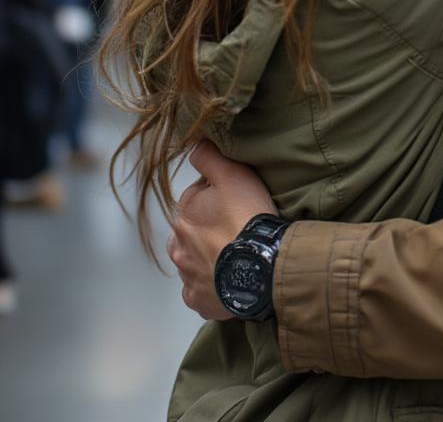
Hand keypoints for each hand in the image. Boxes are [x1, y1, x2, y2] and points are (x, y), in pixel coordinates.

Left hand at [166, 140, 276, 320]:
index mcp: (184, 213)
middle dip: (209, 229)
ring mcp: (186, 276)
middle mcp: (178, 246)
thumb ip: (210, 157)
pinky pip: (201, 290)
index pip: (197, 199)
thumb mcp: (233, 175)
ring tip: (235, 255)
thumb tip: (194, 145)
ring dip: (209, 257)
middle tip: (238, 229)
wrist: (261, 266)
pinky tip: (229, 279)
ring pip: (194, 262)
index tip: (238, 202)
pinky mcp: (197, 300)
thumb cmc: (248, 218)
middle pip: (192, 231)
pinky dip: (211, 285)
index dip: (219, 198)